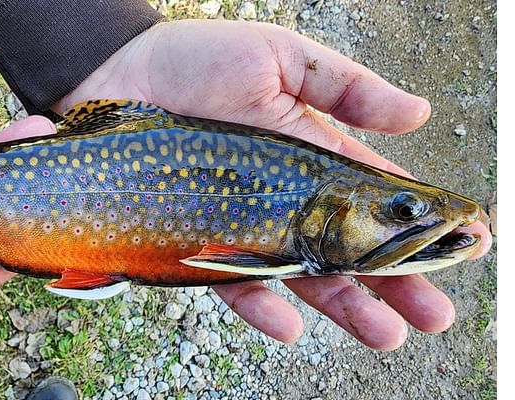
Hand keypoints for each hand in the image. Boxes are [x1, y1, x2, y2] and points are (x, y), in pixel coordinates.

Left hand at [55, 20, 492, 349]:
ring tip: (385, 332)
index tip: (465, 249)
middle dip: (392, 282)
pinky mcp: (194, 240)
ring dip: (342, 306)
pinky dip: (260, 303)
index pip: (374, 201)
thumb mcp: (279, 58)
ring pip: (300, 275)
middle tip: (434, 314)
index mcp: (309, 157)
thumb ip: (344, 87)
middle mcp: (281, 198)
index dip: (415, 227)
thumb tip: (420, 112)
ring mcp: (240, 223)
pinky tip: (291, 324)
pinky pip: (231, 279)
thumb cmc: (195, 59)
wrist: (115, 72)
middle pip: (346, 249)